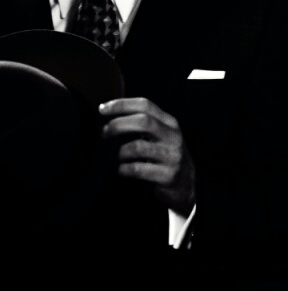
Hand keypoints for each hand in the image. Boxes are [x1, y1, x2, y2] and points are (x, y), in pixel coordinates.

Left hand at [99, 97, 194, 216]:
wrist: (188, 185)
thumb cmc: (165, 156)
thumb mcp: (161, 135)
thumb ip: (142, 124)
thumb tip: (110, 116)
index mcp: (169, 123)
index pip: (145, 105)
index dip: (122, 105)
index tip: (102, 109)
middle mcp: (173, 136)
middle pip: (143, 122)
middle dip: (118, 124)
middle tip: (104, 133)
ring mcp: (172, 156)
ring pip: (138, 147)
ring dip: (120, 151)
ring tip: (116, 156)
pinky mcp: (168, 176)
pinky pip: (138, 169)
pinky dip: (124, 169)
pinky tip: (121, 170)